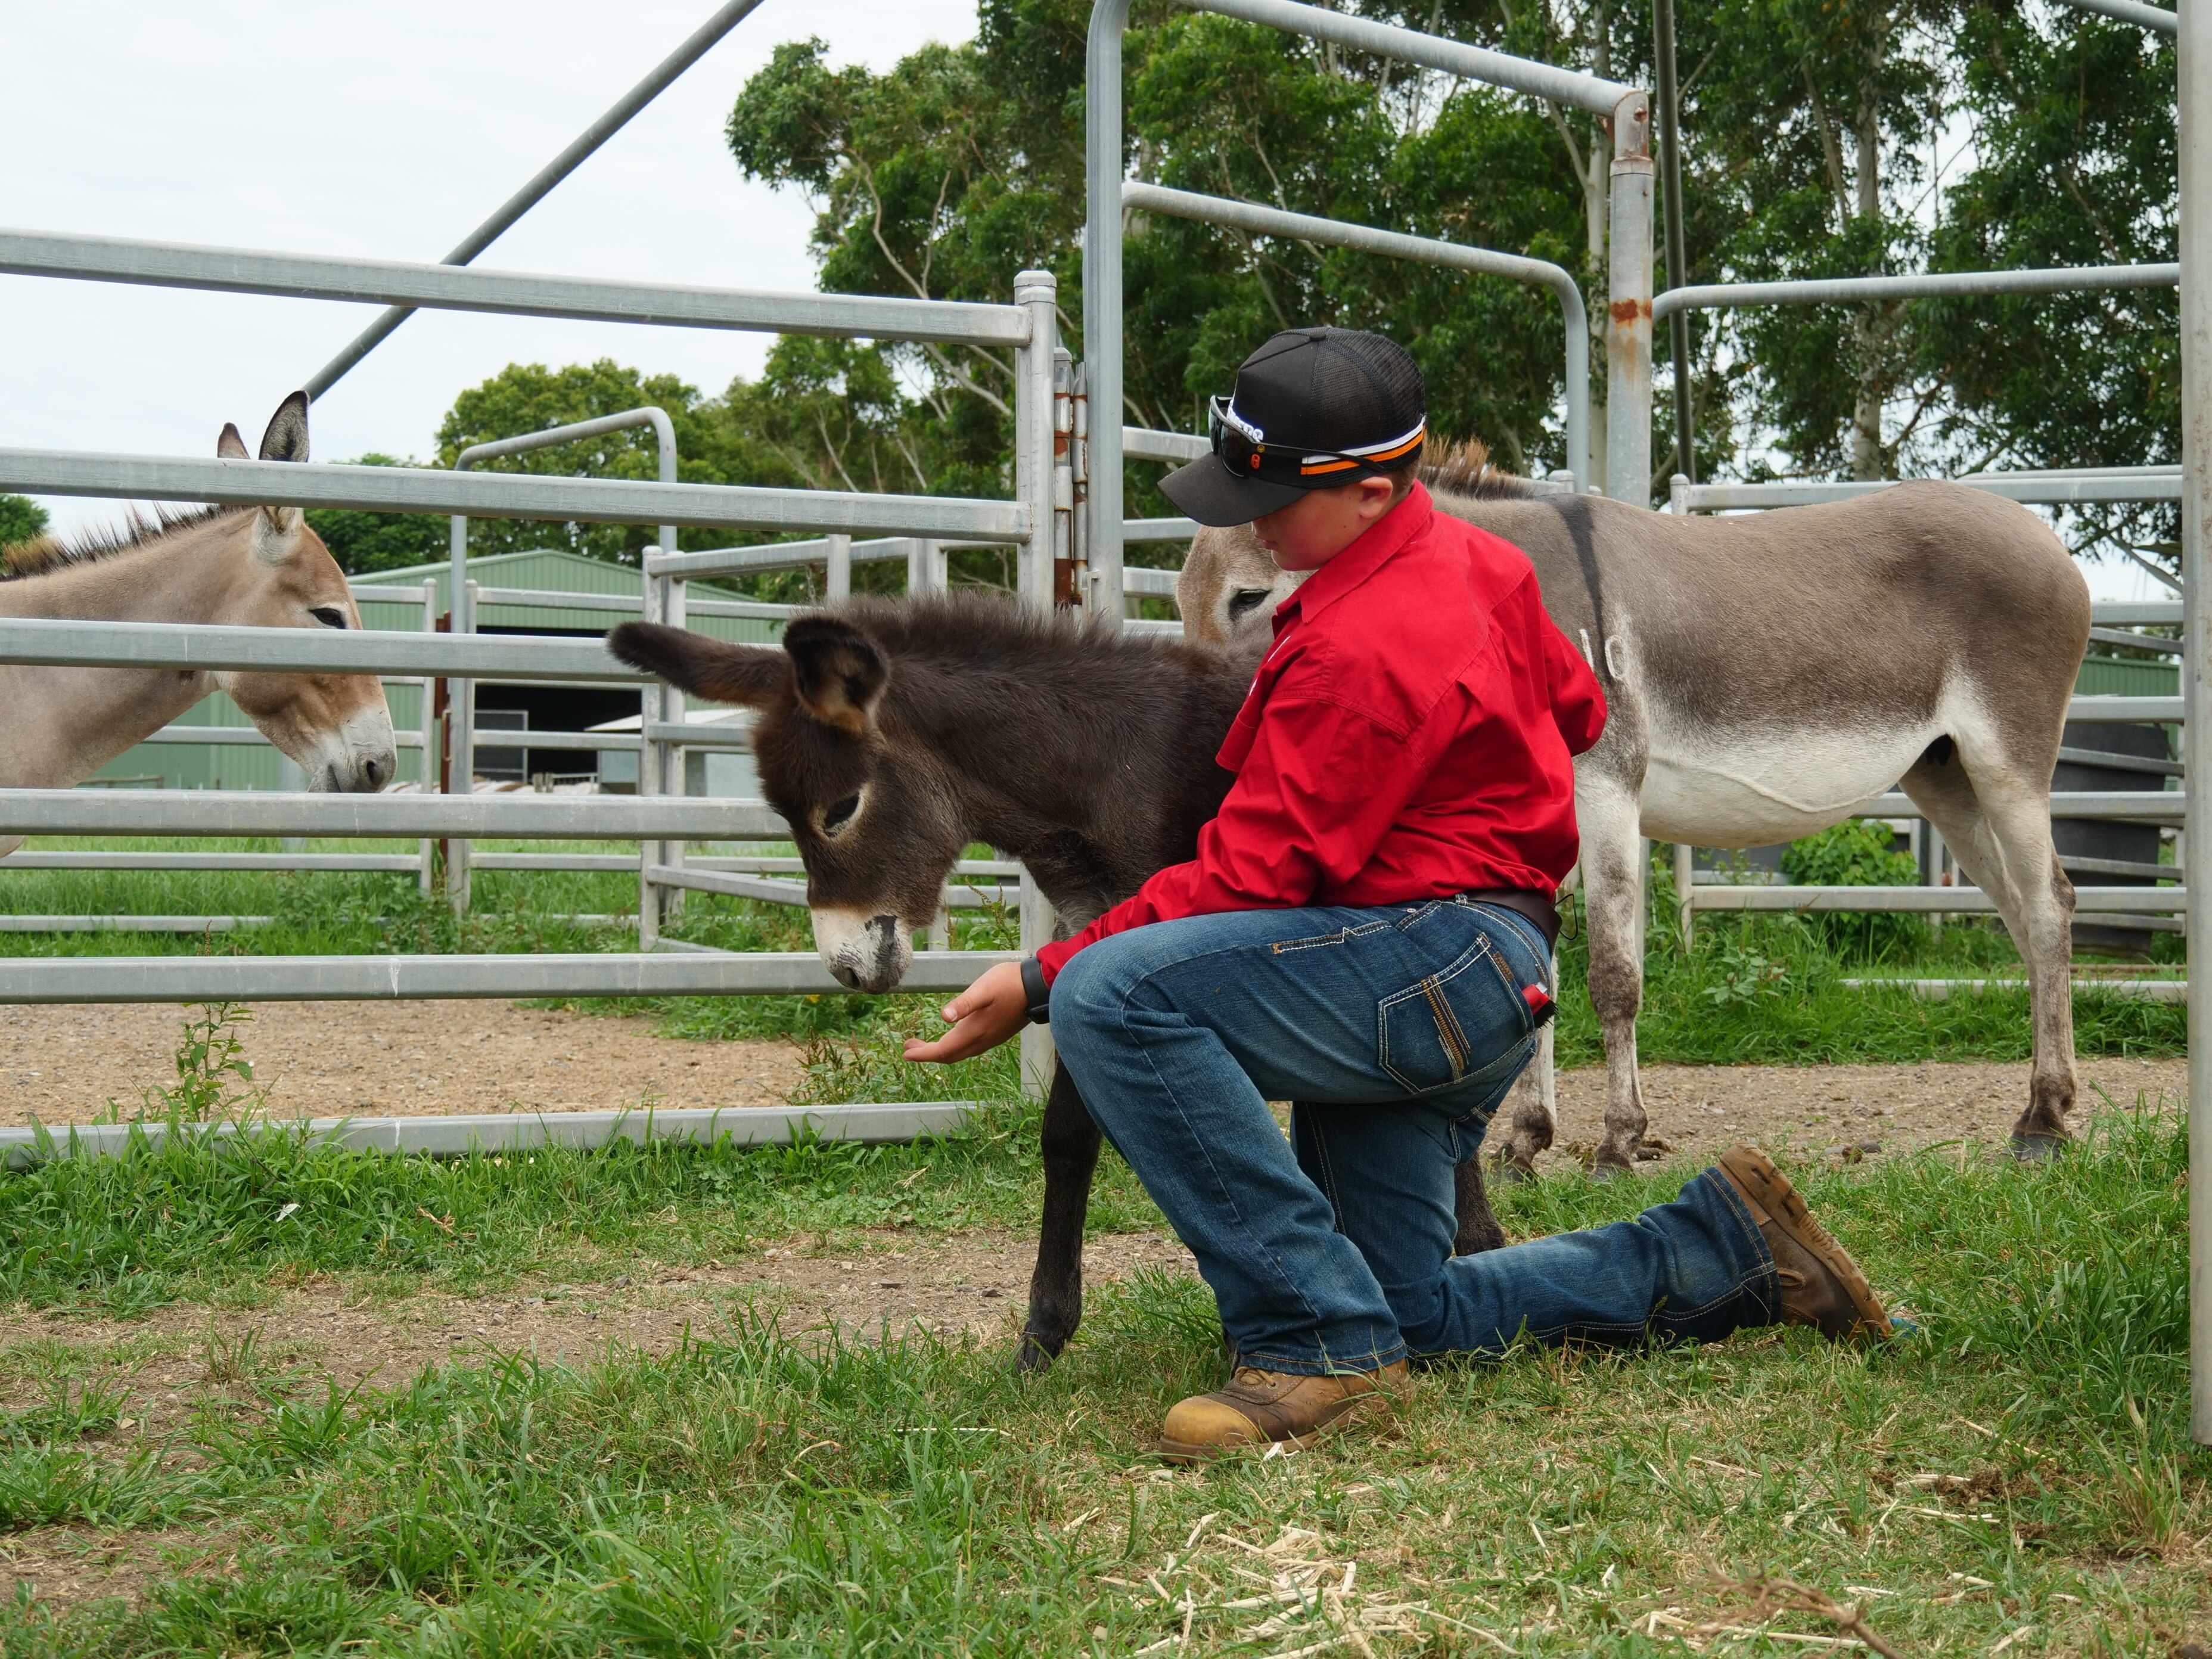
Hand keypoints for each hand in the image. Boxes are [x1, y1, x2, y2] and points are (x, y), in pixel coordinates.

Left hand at [903, 960, 1031, 1064]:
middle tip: (908, 1048)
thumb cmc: (1010, 983)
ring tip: (923, 1043)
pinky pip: (970, 1048)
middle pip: (949, 1056)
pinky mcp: (996, 1035)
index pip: (943, 1050)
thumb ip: (963, 1004)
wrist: (1039, 987)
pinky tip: (951, 1036)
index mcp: (975, 1032)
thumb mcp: (984, 988)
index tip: (905, 1052)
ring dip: (940, 1051)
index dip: (923, 1054)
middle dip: (927, 1054)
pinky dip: (954, 1047)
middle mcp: (982, 1041)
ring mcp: (990, 1040)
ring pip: (960, 1053)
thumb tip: (942, 1017)